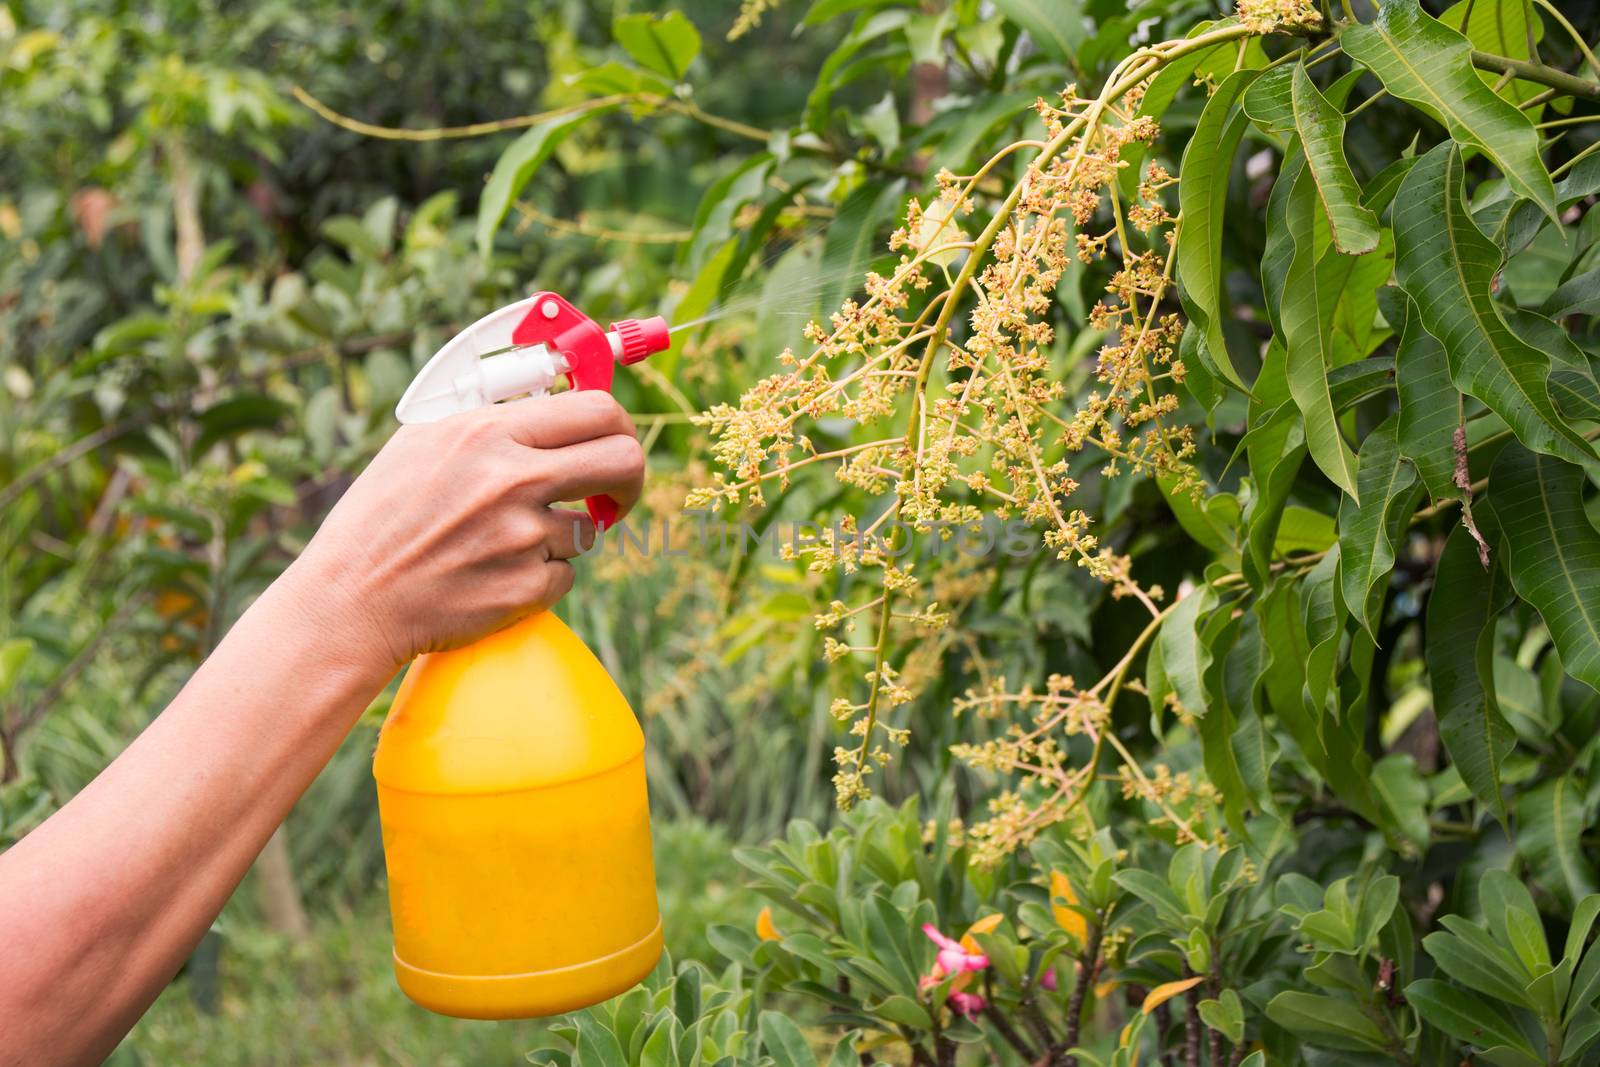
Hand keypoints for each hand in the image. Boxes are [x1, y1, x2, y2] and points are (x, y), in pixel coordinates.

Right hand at [285, 390, 644, 676]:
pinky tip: (492, 574)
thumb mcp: (424, 442)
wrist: (352, 599)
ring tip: (504, 543)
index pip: (597, 410)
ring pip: (589, 528)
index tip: (615, 441)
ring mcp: (523, 537)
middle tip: (614, 493)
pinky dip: (540, 576)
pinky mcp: (527, 588)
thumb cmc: (383, 516)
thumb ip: (492, 420)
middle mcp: (513, 480)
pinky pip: (565, 574)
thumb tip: (557, 401)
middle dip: (630, 478)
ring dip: (561, 536)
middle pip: (624, 461)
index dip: (620, 426)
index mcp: (489, 432)